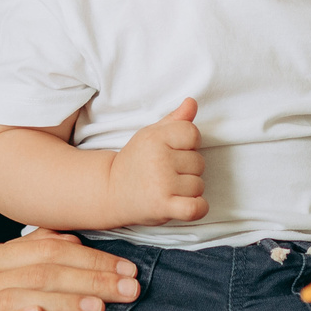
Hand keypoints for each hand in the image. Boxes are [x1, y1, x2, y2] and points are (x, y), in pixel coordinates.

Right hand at [0, 231, 141, 310]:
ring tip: (99, 308)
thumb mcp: (9, 285)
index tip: (128, 269)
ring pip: (16, 297)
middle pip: (37, 272)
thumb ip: (36, 259)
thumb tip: (78, 240)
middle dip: (89, 279)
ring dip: (62, 301)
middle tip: (127, 290)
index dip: (91, 256)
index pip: (47, 248)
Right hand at [108, 97, 206, 225]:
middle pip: (199, 162)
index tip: (176, 152)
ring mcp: (161, 184)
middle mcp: (159, 159)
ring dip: (189, 190)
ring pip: (198, 185)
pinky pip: (195, 208)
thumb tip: (192, 102)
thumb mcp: (151, 135)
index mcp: (156, 138)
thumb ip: (174, 120)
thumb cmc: (136, 161)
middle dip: (188, 170)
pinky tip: (188, 204)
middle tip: (167, 173)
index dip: (189, 144)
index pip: (193, 134)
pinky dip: (198, 208)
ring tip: (168, 188)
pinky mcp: (163, 206)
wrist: (111, 191)